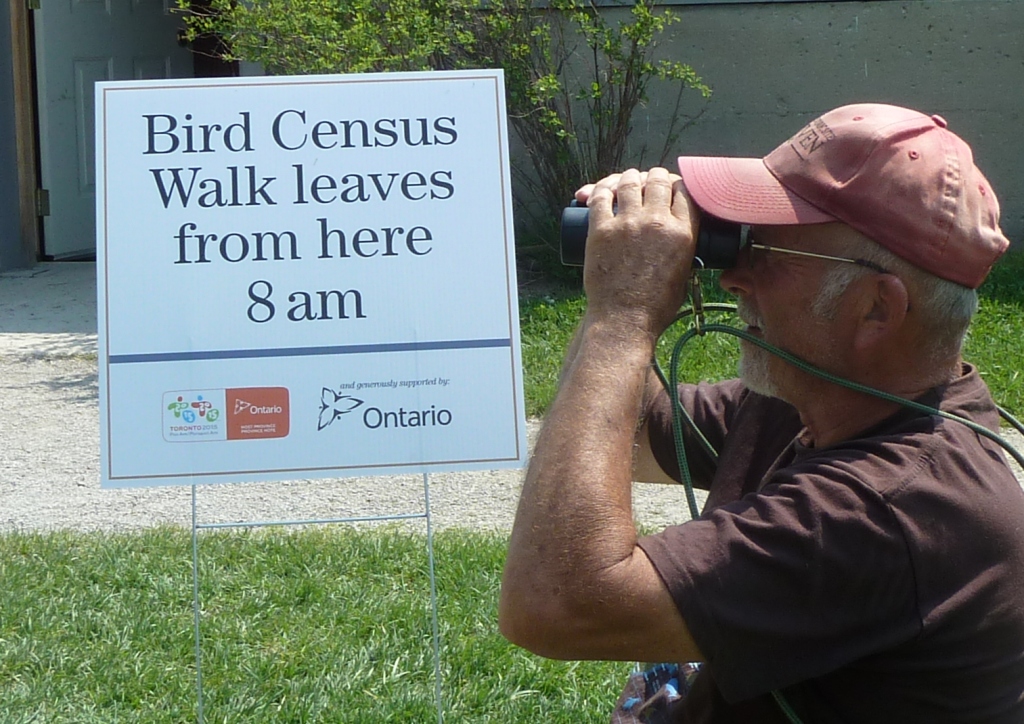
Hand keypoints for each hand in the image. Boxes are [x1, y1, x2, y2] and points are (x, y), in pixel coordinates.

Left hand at [580, 167, 698, 336]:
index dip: (677, 183)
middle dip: (654, 176)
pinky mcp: (600, 230)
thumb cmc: (655, 306)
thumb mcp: (684, 273)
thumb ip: (686, 251)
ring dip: (628, 177)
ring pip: (629, 183)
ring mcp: (627, 224)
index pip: (684, 190)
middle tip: (649, 180)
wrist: (624, 320)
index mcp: (683, 233)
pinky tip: (601, 189)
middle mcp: (656, 222)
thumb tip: (681, 239)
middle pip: (658, 181)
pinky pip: (599, 197)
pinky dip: (600, 188)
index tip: (671, 186)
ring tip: (627, 179)